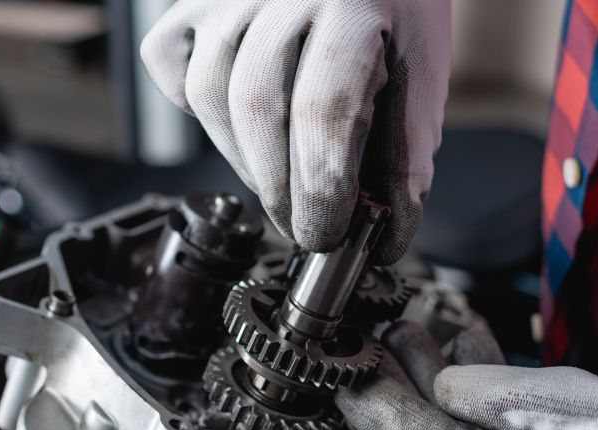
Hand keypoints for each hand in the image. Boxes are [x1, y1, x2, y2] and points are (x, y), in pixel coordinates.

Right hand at [140, 0, 449, 260]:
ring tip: (281, 176)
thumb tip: (383, 238)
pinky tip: (242, 127)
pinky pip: (177, 76)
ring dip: (243, 160)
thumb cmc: (393, 10)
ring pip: (210, 97)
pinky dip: (201, 116)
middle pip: (257, 109)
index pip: (324, 111)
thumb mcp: (420, 73)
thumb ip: (404, 155)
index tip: (325, 235)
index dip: (320, 190)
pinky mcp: (192, 7)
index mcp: (352, 4)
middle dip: (279, 188)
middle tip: (303, 225)